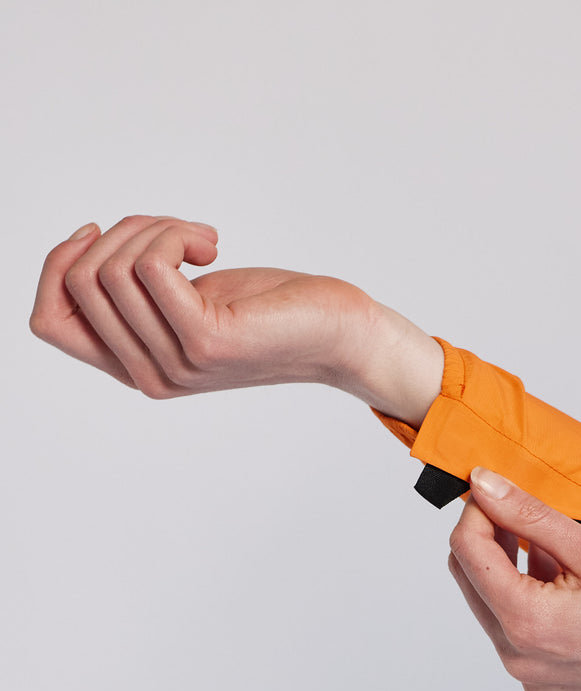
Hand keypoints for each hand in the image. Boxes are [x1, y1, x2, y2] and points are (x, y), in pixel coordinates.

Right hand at [30, 216, 442, 424]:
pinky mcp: (206, 341)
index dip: (57, 264)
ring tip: (201, 239)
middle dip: (121, 233)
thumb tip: (84, 249)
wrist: (337, 333)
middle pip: (79, 283)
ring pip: (112, 270)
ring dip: (153, 228)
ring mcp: (176, 363)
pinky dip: (175, 233)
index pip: (46, 321)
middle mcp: (148, 376)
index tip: (102, 232)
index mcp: (134, 367)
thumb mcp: (187, 299)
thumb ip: (136, 293)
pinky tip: (211, 243)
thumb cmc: (269, 310)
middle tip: (176, 232)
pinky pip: (151, 266)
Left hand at [448, 467, 580, 690]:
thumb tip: (484, 485)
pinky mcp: (548, 682)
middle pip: (471, 579)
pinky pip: (516, 630)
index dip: (475, 511)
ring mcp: (531, 676)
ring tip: (550, 541)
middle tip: (519, 507)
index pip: (466, 552)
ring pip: (492, 604)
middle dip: (487, 536)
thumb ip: (529, 515)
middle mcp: (518, 657)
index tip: (494, 487)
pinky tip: (562, 576)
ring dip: (509, 565)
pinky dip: (528, 597)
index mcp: (525, 624)